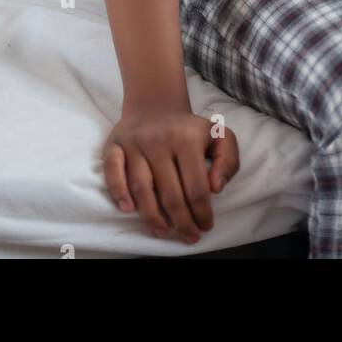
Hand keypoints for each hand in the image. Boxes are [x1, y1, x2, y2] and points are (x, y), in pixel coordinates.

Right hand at [103, 106, 239, 245]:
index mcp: (187, 138)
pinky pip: (112, 171)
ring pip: (142, 188)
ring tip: (164, 232)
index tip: (206, 226)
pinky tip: (128, 209)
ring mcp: (135, 143)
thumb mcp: (219, 135)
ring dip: (152, 217)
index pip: (196, 187)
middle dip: (182, 222)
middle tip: (190, 236)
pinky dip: (118, 192)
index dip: (202, 213)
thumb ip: (229, 160)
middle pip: (170, 193)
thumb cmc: (189, 129)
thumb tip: (216, 187)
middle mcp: (159, 140)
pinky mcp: (115, 145)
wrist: (156, 104)